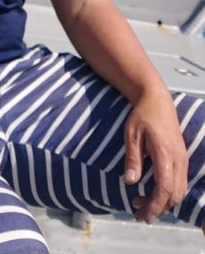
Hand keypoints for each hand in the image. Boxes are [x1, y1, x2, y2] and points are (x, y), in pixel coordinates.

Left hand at [124, 90, 187, 222]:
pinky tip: (153, 192)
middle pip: (175, 195)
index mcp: (165, 153)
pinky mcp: (182, 158)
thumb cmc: (143, 115)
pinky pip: (180, 183)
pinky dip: (168, 193)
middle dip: (157, 208)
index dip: (155, 205)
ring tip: (141, 202)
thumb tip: (130, 182)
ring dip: (163, 202)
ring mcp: (183, 159)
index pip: (165, 188)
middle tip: (137, 211)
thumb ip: (132, 158)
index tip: (142, 214)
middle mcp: (178, 159)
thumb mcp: (132, 135)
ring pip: (180, 191)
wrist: (157, 100)